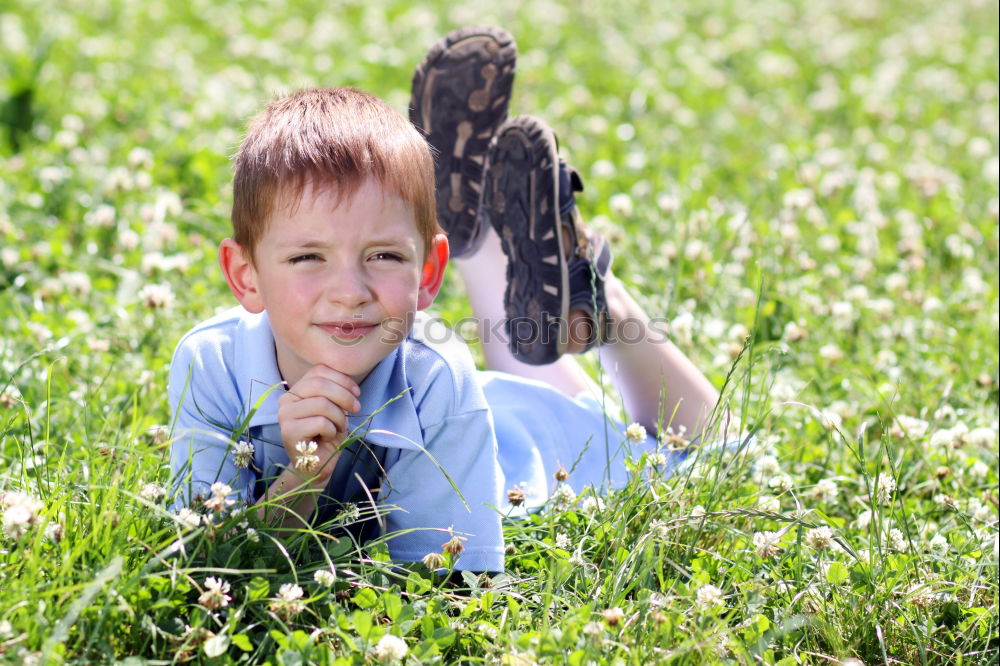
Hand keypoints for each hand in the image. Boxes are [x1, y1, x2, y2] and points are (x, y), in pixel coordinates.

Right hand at [277, 365, 361, 480]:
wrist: (317, 466)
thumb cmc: (327, 435)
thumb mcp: (335, 408)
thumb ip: (336, 391)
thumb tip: (350, 381)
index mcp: (297, 389)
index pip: (319, 370)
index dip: (342, 379)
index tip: (356, 392)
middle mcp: (286, 400)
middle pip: (319, 384)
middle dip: (344, 395)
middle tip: (355, 409)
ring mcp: (285, 416)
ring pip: (322, 404)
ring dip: (339, 417)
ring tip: (338, 428)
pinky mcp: (289, 432)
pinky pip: (320, 422)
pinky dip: (332, 430)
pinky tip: (327, 438)